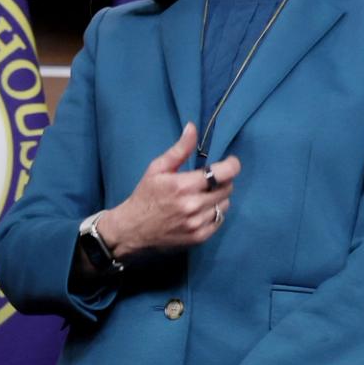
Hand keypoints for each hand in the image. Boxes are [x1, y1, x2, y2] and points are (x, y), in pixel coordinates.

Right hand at [97, 123, 238, 258]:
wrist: (132, 229)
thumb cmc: (145, 196)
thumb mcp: (157, 169)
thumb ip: (179, 149)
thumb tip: (193, 127)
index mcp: (183, 185)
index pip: (224, 173)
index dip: (232, 165)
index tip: (230, 162)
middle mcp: (193, 205)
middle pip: (227, 188)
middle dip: (222, 181)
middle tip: (208, 181)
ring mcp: (198, 223)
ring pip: (225, 204)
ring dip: (218, 198)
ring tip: (202, 196)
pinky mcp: (200, 236)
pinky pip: (220, 220)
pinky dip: (214, 213)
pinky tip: (199, 211)